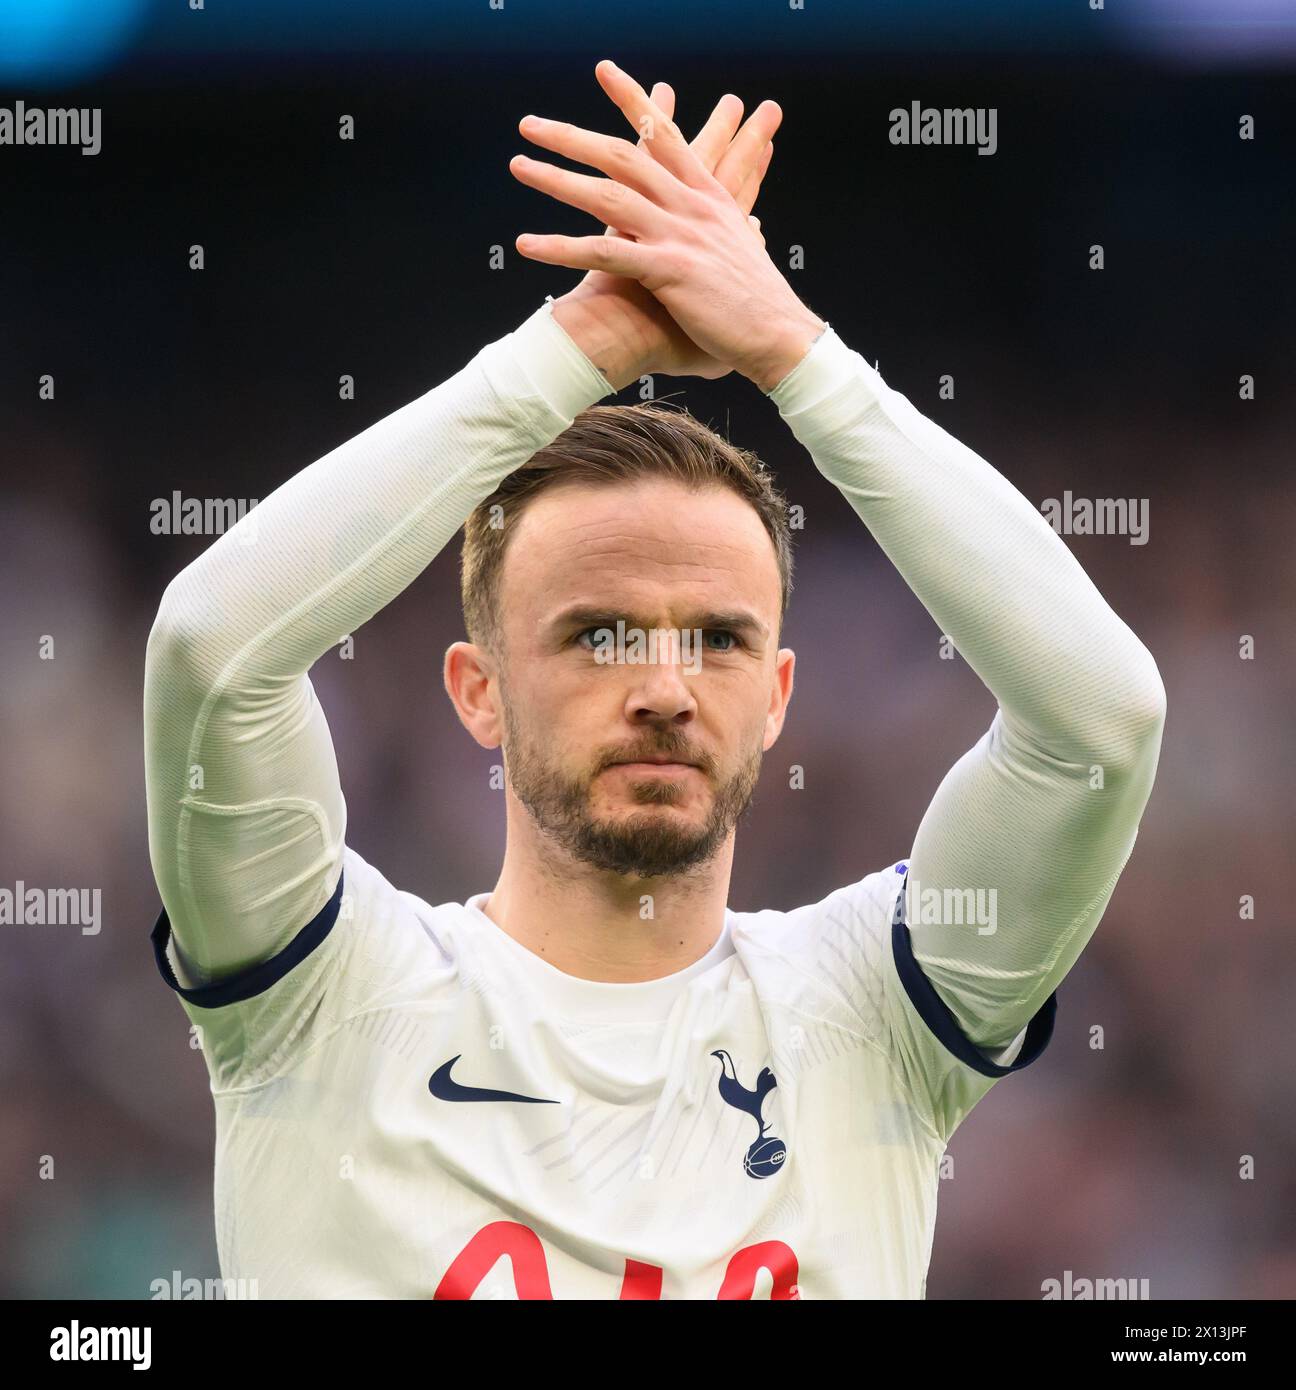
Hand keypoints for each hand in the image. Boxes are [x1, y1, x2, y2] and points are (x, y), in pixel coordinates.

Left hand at [512, 59, 825, 392]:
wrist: (782, 337)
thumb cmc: (760, 308)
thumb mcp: (746, 256)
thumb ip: (737, 235)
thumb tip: (749, 230)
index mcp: (709, 198)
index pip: (665, 134)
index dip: (634, 99)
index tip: (603, 72)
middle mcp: (691, 207)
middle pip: (624, 155)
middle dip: (573, 135)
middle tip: (531, 123)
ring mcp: (679, 236)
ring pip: (608, 196)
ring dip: (557, 179)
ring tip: (518, 166)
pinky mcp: (669, 271)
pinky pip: (604, 252)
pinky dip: (561, 248)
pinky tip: (526, 245)